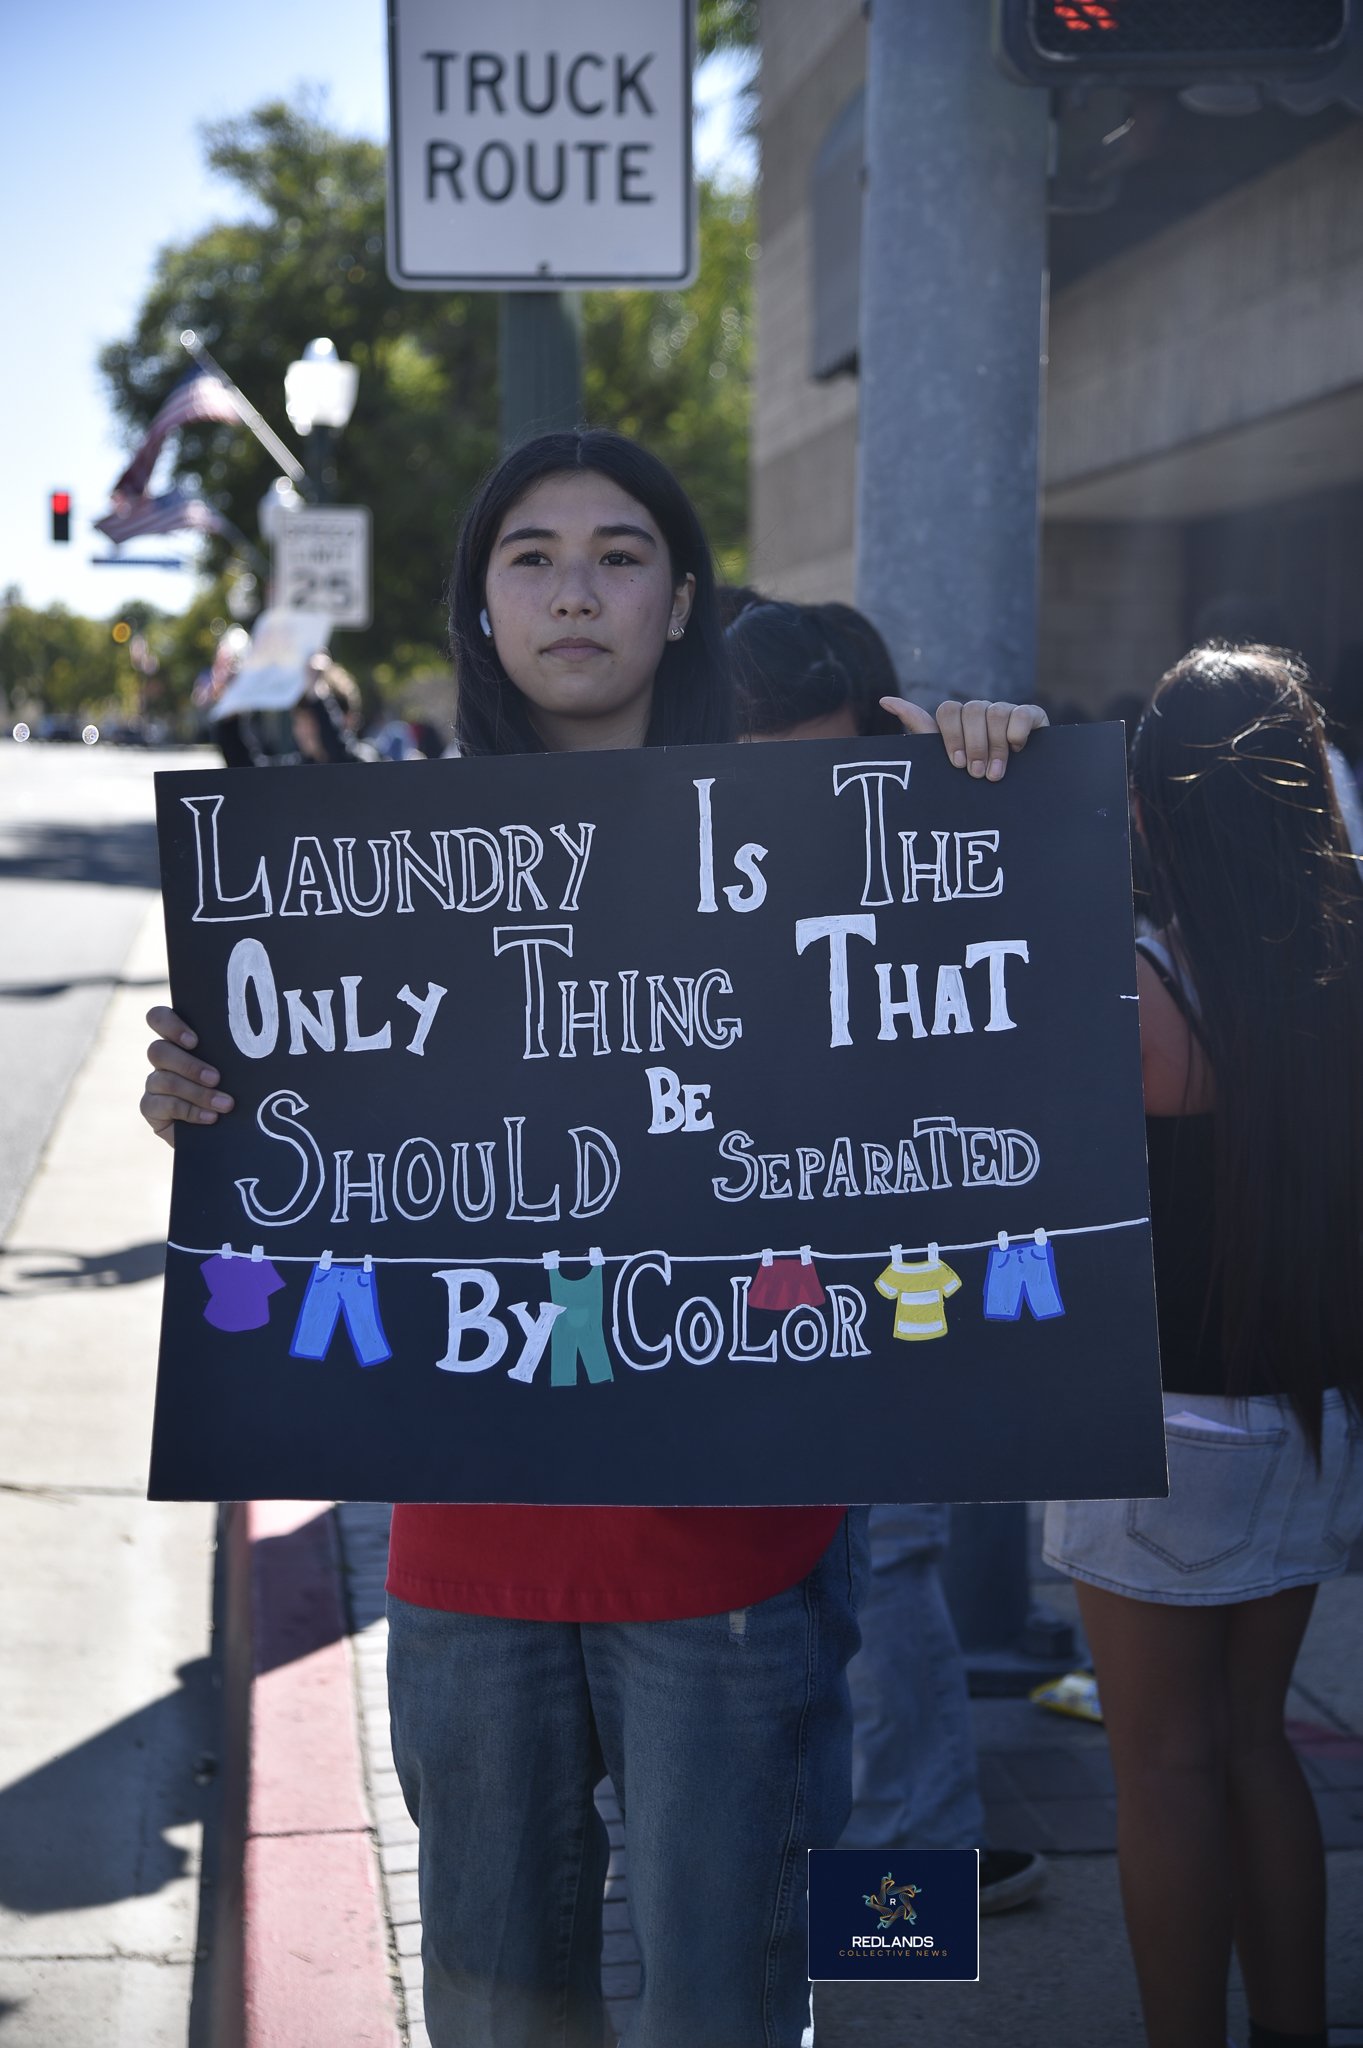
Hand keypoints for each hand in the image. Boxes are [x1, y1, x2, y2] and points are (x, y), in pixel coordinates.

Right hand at [140, 1006, 233, 1148]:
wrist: (227, 1127)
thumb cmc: (237, 1090)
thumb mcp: (237, 1070)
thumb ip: (237, 1054)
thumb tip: (261, 1046)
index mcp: (180, 1040)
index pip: (159, 1018)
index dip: (170, 1025)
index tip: (195, 1041)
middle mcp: (163, 1059)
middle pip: (157, 1050)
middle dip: (188, 1065)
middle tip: (216, 1078)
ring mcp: (154, 1083)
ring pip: (162, 1080)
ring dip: (197, 1093)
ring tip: (225, 1104)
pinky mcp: (151, 1108)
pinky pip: (161, 1106)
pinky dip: (190, 1111)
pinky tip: (211, 1118)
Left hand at [881, 697, 1048, 779]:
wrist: (1013, 799)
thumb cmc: (969, 782)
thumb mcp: (941, 761)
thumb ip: (919, 728)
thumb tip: (885, 700)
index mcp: (958, 721)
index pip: (949, 710)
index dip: (952, 735)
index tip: (956, 763)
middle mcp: (981, 713)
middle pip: (973, 710)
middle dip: (975, 745)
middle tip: (976, 774)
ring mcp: (1006, 713)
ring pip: (997, 712)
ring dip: (995, 746)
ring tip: (995, 774)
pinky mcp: (1031, 718)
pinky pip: (1022, 712)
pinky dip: (1017, 732)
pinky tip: (1018, 750)